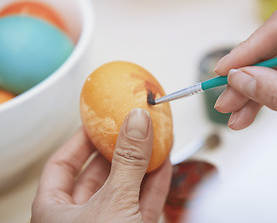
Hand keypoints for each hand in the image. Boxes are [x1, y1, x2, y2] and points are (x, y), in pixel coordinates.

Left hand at [31, 108, 171, 222]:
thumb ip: (127, 161)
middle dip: (118, 149)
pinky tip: (164, 164)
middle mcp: (80, 218)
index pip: (62, 164)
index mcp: (55, 211)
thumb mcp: (112, 202)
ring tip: (153, 139)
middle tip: (131, 127)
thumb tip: (137, 121)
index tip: (98, 120)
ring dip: (142, 164)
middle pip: (98, 174)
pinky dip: (155, 184)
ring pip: (125, 188)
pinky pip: (144, 203)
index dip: (80, 140)